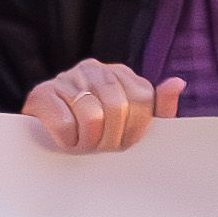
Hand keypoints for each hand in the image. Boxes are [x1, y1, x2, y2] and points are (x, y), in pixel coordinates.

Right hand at [21, 58, 182, 151]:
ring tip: (83, 145)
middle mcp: (92, 68)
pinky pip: (65, 123)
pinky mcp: (41, 93)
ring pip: (91, 117)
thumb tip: (177, 83)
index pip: (142, 98)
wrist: (44, 134)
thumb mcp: (132, 119)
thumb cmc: (95, 129)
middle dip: (112, 137)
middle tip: (101, 148)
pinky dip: (68, 139)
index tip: (125, 142)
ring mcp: (65, 78)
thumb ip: (158, 106)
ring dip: (89, 141)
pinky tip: (66, 139)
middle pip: (117, 107)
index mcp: (118, 73)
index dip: (136, 127)